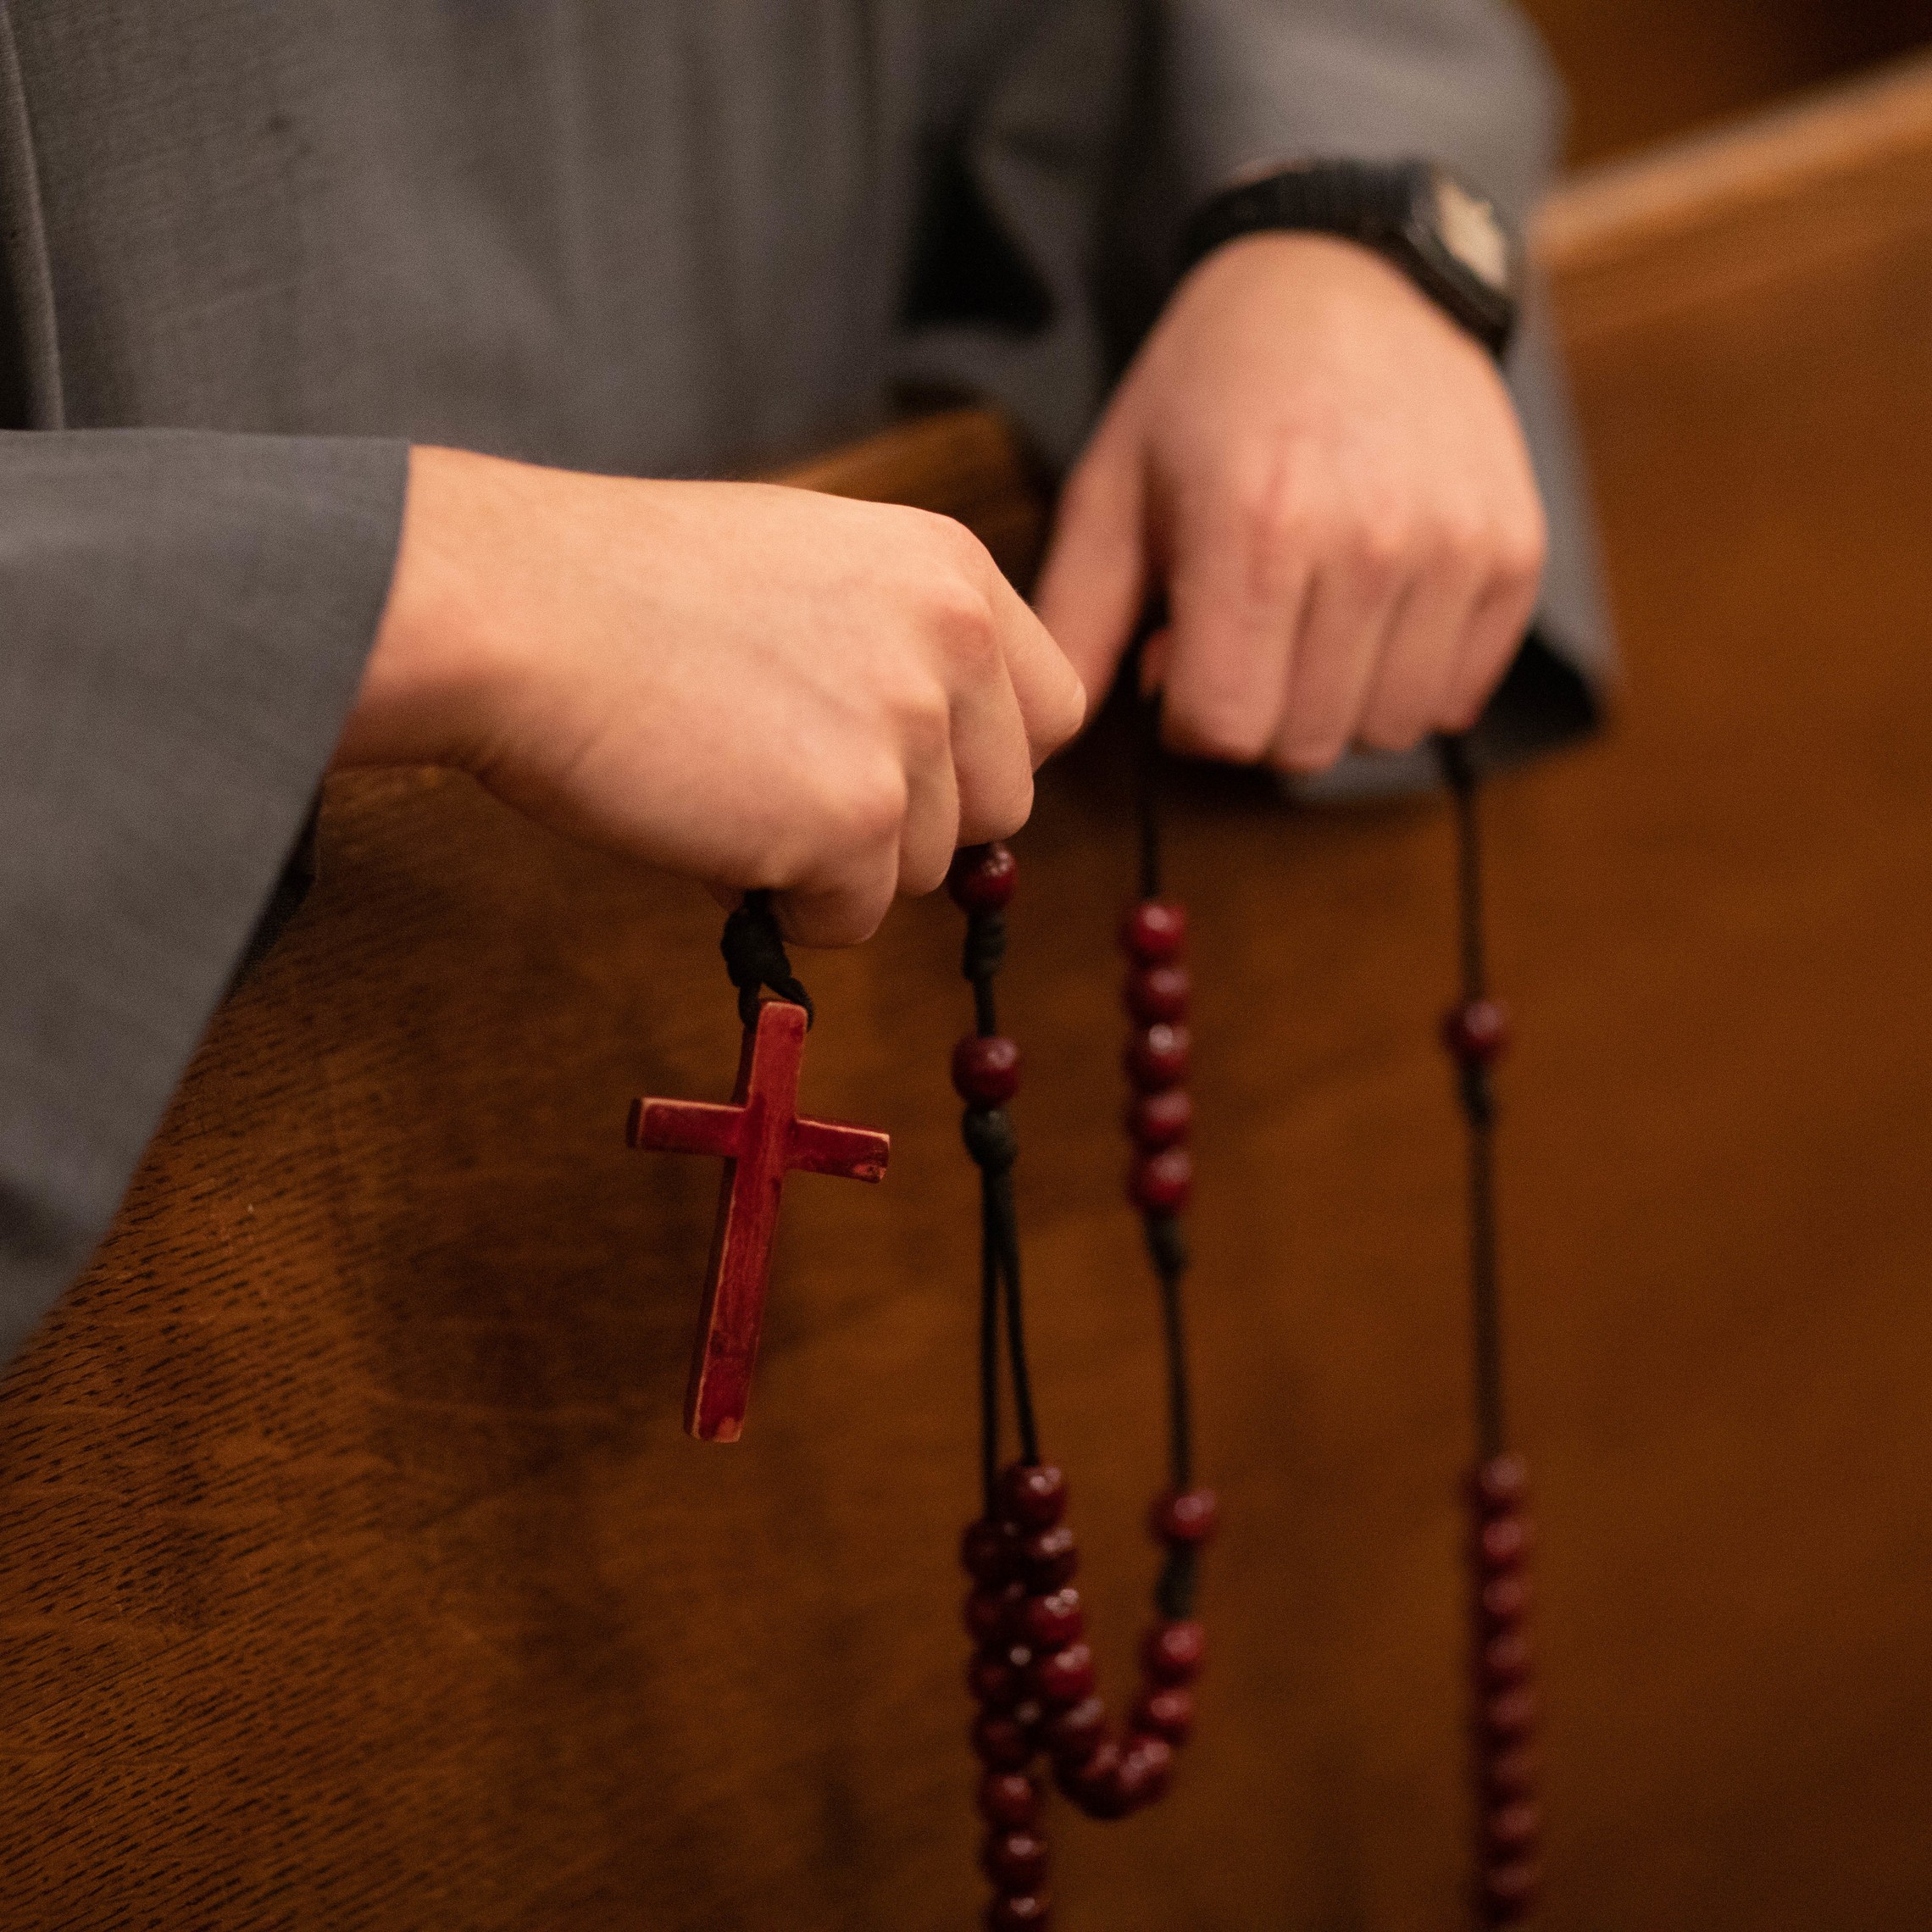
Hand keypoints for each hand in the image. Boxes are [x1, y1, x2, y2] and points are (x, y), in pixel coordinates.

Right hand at [336, 448, 1084, 944]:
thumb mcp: (809, 570)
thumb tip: (945, 765)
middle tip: (792, 781)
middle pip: (1002, 806)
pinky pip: (853, 921)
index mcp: (952, 568)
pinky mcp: (856, 821)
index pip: (1053, 709)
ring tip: (731, 786)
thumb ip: (901, 647)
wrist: (517, 609)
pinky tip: (711, 827)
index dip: (978, 757)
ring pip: (926, 871)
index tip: (906, 765)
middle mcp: (957, 642)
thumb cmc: (628, 590)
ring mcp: (911, 733)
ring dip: (837, 863)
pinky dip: (783, 904)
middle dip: (909, 821)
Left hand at [1035, 232, 1545, 770]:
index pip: (1224, 729)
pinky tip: (1373, 613)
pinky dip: (1409, 680)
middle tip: (1245, 633)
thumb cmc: (1208, 394)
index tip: (1180, 656)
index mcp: (1253, 532)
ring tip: (1308, 620)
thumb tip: (1056, 739)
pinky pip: (1456, 698)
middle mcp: (1367, 545)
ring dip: (1335, 703)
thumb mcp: (1112, 489)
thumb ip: (1076, 621)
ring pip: (1384, 732)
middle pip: (1303, 746)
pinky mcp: (1515, 553)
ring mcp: (1455, 549)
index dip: (1187, 714)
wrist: (1345, 277)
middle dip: (1257, 713)